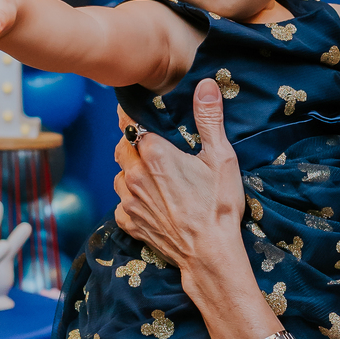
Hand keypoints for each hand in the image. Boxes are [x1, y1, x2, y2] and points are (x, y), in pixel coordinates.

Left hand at [113, 79, 245, 287]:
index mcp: (154, 153)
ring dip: (130, 170)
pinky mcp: (129, 222)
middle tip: (153, 144)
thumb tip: (206, 84)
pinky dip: (130, 198)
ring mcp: (128, 200)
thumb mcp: (221, 158)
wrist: (210, 254)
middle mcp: (133, 174)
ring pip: (118, 175)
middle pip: (122, 147)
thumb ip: (209, 119)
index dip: (131, 114)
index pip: (128, 121)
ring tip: (152, 174)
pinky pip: (121, 202)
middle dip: (132, 142)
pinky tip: (149, 201)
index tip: (137, 109)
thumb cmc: (217, 206)